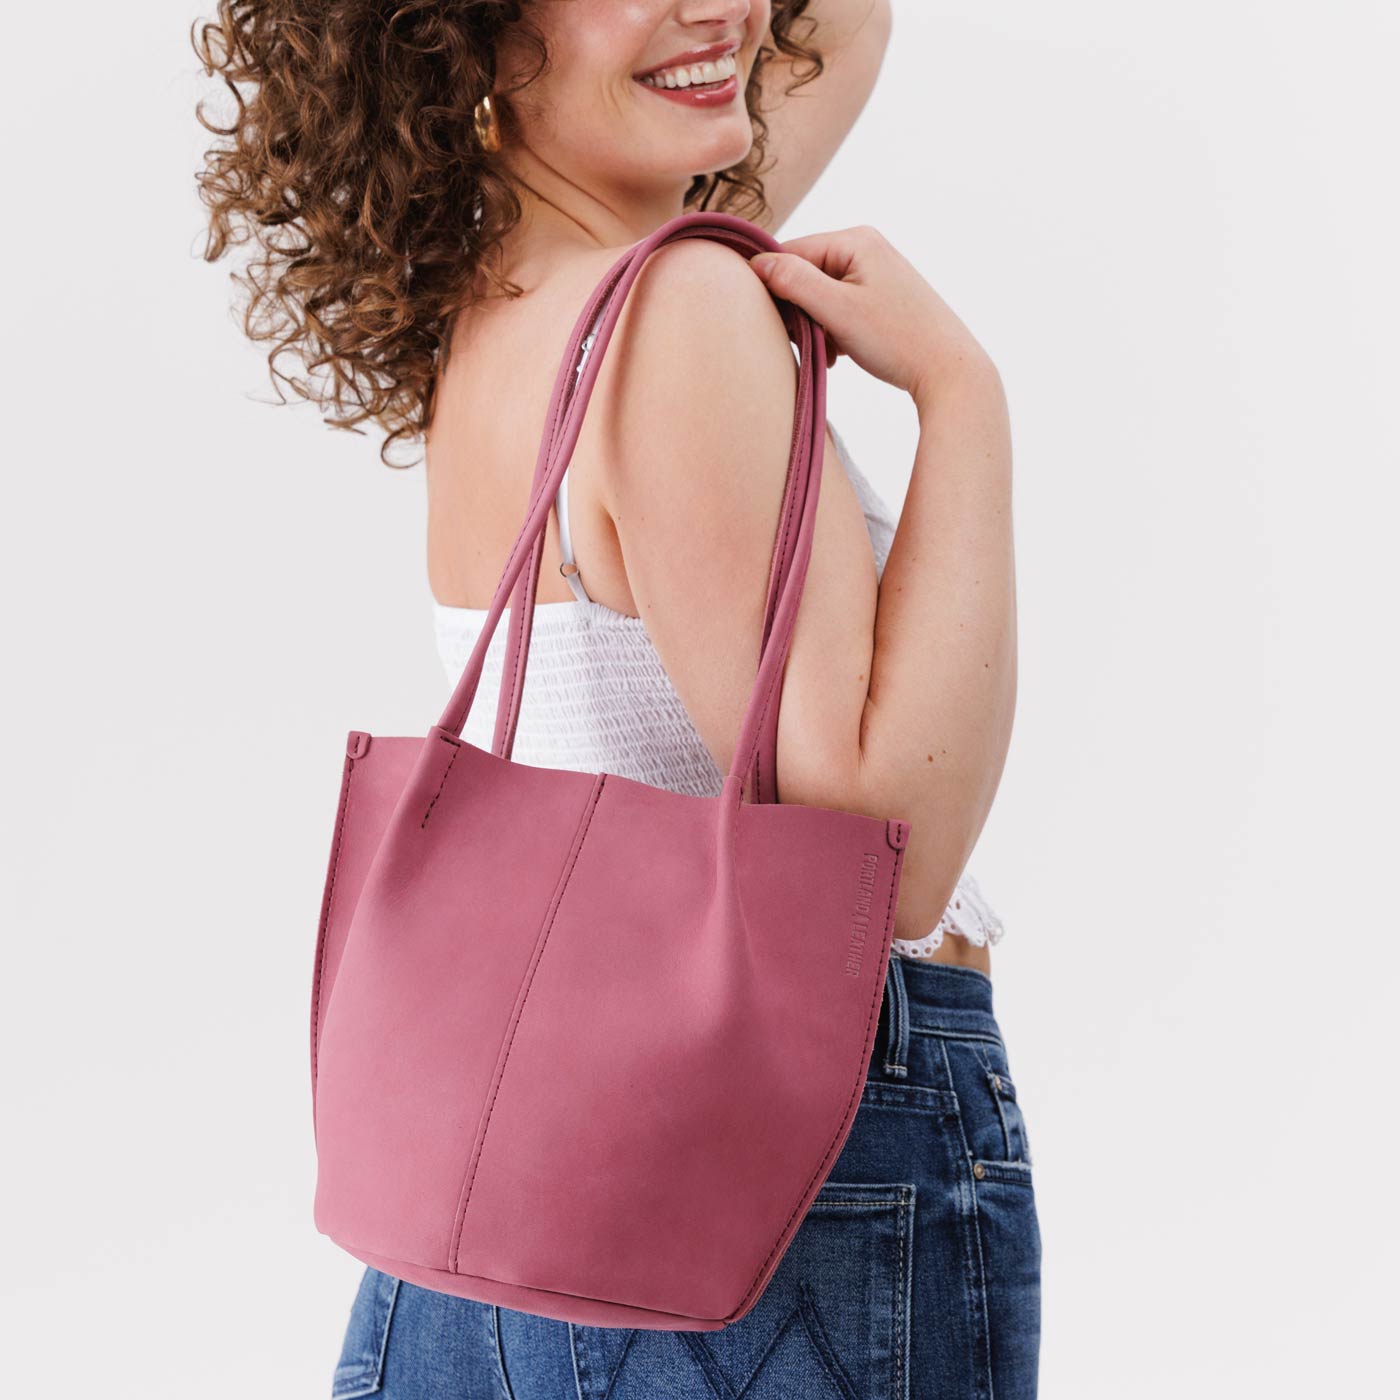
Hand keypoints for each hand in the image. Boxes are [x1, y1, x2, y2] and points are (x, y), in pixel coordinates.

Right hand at [749, 225, 995, 404]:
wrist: (949, 369)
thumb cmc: (897, 338)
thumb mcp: (838, 309)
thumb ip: (794, 281)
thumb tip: (755, 262)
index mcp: (856, 240)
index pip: (790, 252)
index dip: (774, 287)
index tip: (776, 323)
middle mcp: (866, 247)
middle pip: (804, 273)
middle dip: (799, 310)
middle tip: (810, 342)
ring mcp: (875, 272)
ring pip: (820, 295)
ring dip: (814, 325)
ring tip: (830, 352)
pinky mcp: (881, 297)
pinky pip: (839, 307)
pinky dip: (832, 331)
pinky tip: (840, 354)